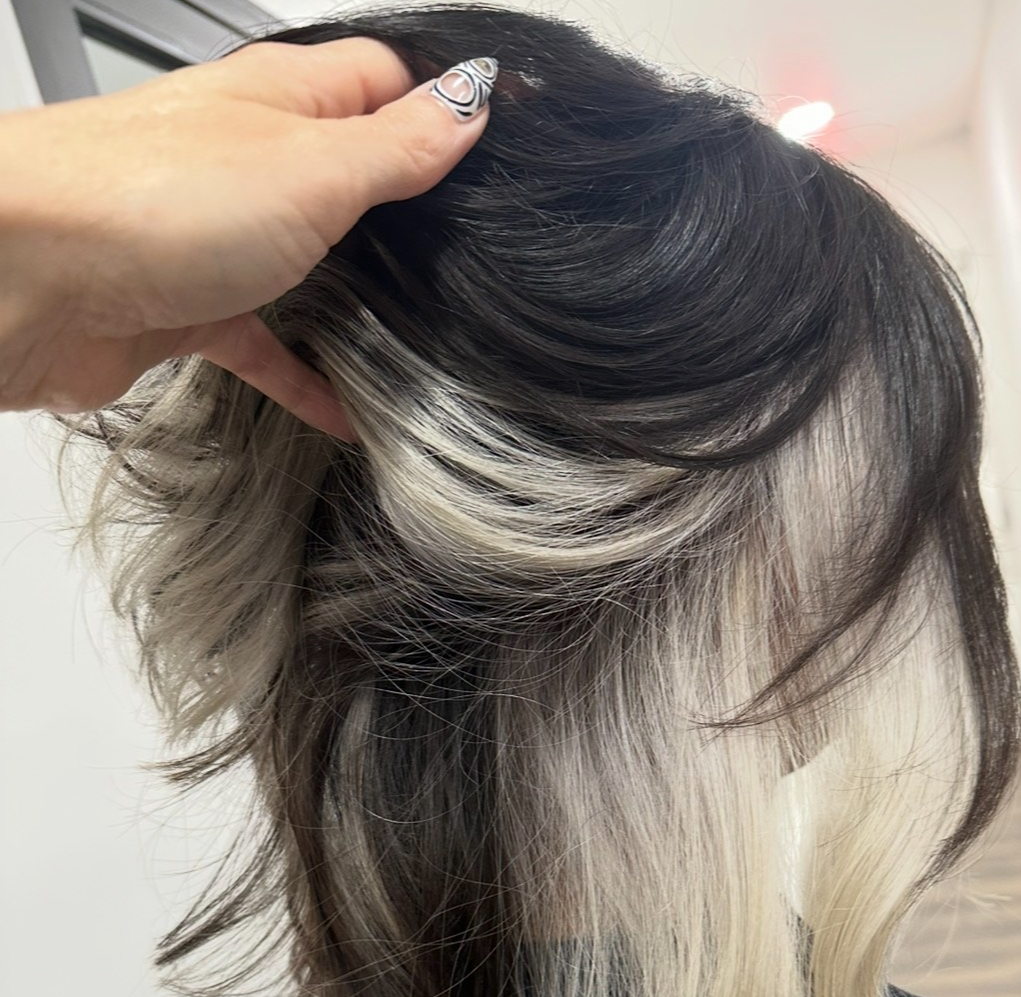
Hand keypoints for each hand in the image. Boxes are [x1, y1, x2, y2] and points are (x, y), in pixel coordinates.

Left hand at [0, 40, 492, 438]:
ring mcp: (214, 234)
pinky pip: (263, 343)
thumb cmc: (151, 199)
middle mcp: (248, 157)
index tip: (498, 141)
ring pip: (305, 262)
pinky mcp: (185, 306)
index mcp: (282, 99)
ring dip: (357, 300)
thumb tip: (471, 101)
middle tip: (471, 252)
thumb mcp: (312, 167)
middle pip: (346, 175)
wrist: (27, 276)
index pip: (381, 82)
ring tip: (422, 336)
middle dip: (406, 214)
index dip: (442, 104)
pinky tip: (346, 414)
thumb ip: (397, 146)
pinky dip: (306, 376)